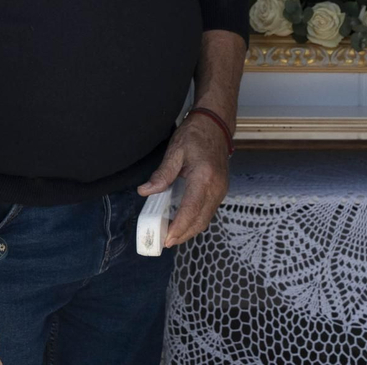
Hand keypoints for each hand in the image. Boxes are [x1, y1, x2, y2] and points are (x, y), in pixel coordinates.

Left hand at [137, 113, 230, 246]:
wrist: (216, 125)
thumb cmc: (196, 135)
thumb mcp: (175, 151)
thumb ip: (162, 174)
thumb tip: (145, 191)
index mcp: (204, 177)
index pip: (191, 210)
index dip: (179, 227)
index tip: (166, 239)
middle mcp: (216, 187)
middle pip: (200, 221)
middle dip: (183, 234)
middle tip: (164, 241)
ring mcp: (221, 190)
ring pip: (205, 219)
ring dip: (189, 229)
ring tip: (170, 234)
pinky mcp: (220, 190)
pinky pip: (208, 211)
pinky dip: (195, 220)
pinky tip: (181, 221)